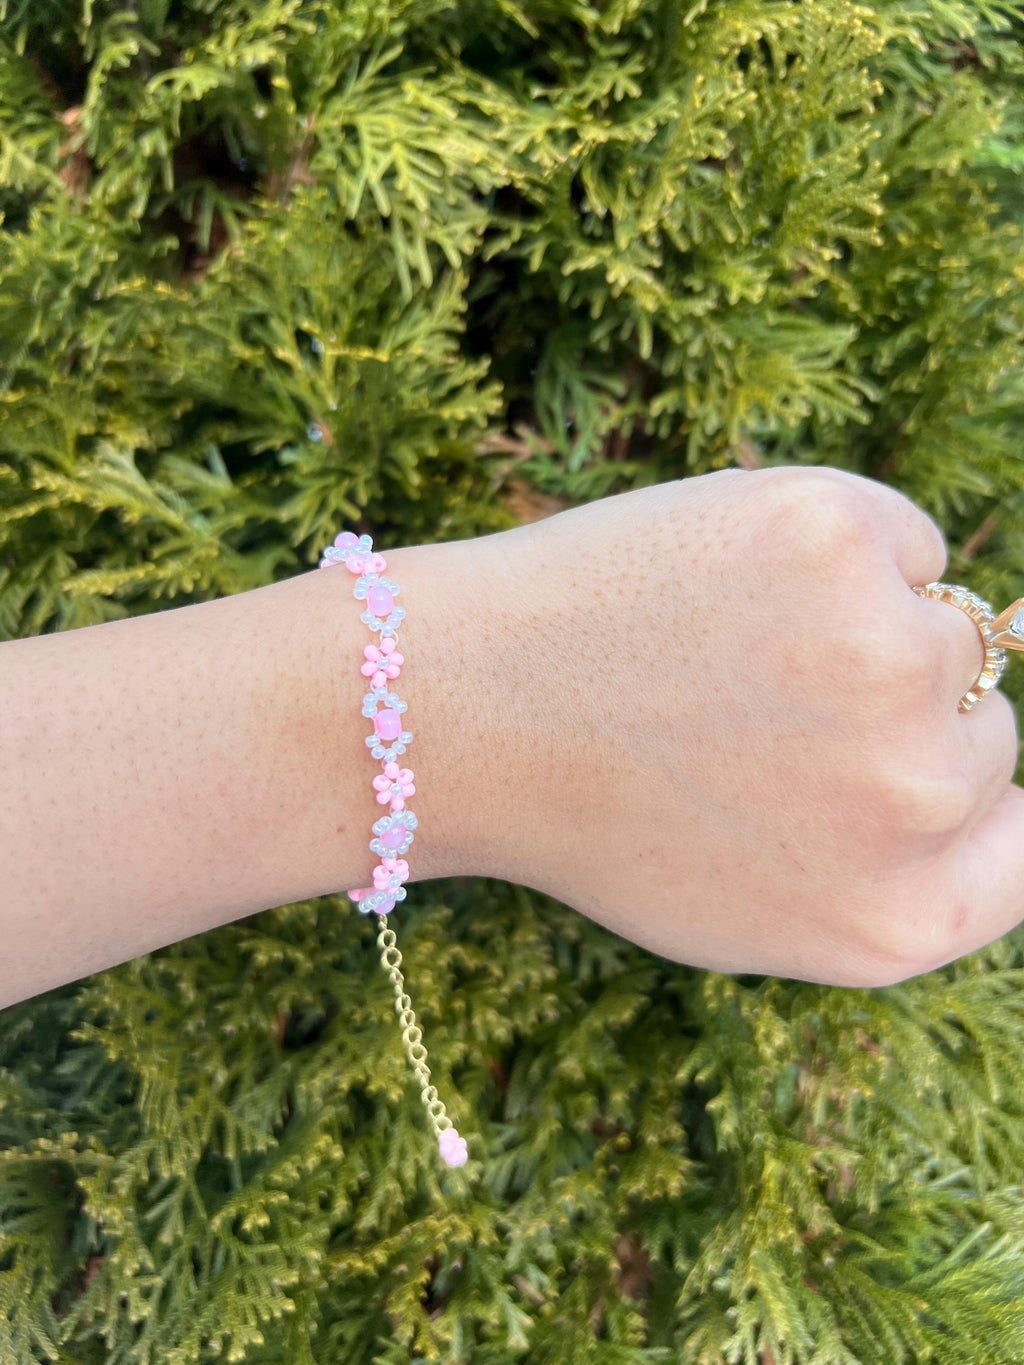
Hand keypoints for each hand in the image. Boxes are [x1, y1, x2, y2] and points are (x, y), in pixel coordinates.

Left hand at [462, 466, 1021, 986]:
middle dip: (893, 712)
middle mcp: (919, 800)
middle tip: (755, 711)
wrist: (466, 710)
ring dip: (864, 625)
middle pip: (989, 726)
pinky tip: (726, 583)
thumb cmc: (599, 808)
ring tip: (729, 648)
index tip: (907, 762)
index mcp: (901, 920)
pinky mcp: (837, 541)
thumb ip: (890, 873)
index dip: (973, 795)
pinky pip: (899, 536)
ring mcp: (888, 661)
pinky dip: (835, 545)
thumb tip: (985, 791)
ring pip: (950, 625)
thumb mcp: (757, 909)